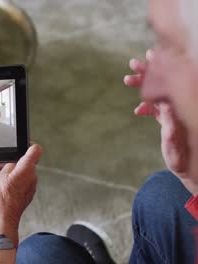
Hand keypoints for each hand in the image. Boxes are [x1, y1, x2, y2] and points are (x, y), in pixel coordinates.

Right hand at [0, 145, 42, 243]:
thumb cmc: (2, 198)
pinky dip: (14, 182)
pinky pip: (23, 183)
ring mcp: (32, 187)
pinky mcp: (28, 194)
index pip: (36, 150)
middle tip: (0, 168)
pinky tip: (4, 187)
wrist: (3, 218)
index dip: (29, 145)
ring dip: (13, 173)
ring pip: (24, 173)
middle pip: (27, 163)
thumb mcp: (1, 175)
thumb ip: (10, 165)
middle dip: (14, 163)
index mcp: (27, 169)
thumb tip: (14, 164)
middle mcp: (33, 177)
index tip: (22, 145)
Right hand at [125, 50, 188, 175]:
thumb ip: (171, 131)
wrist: (190, 170)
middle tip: (133, 63)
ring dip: (145, 85)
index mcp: (182, 110)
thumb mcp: (175, 148)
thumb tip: (166, 112)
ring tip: (127, 79)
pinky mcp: (169, 119)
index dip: (160, 69)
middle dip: (148, 72)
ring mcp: (174, 112)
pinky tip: (137, 111)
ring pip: (159, 92)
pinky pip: (157, 106)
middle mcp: (179, 108)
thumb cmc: (183, 161)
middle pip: (165, 83)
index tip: (149, 58)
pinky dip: (147, 106)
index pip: (171, 84)